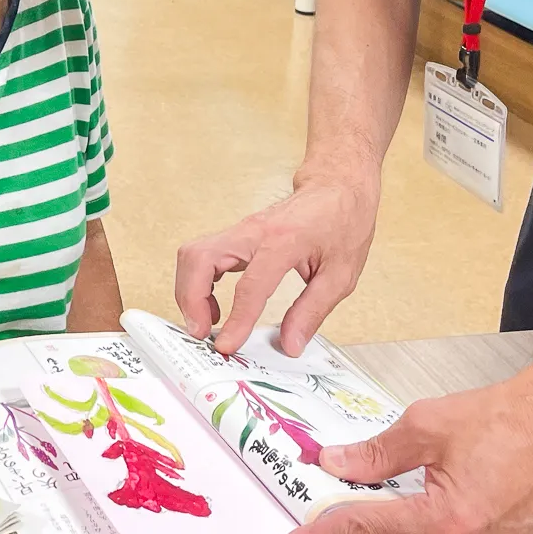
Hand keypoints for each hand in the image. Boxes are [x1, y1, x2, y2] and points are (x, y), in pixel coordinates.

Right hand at [174, 173, 378, 354]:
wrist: (337, 188)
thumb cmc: (343, 223)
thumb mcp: (340, 275)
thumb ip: (312, 312)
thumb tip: (290, 344)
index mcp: (283, 240)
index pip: (250, 284)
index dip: (236, 319)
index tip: (227, 345)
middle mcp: (253, 231)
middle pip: (199, 258)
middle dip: (190, 299)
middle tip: (201, 333)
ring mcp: (240, 230)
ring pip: (193, 255)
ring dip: (189, 291)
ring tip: (206, 322)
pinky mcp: (235, 234)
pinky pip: (201, 256)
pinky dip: (197, 282)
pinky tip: (214, 304)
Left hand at [274, 371, 532, 533]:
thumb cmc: (508, 420)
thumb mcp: (427, 424)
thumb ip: (374, 453)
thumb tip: (334, 465)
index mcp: (450, 520)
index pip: (366, 530)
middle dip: (347, 528)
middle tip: (313, 508)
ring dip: (379, 532)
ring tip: (353, 502)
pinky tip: (395, 510)